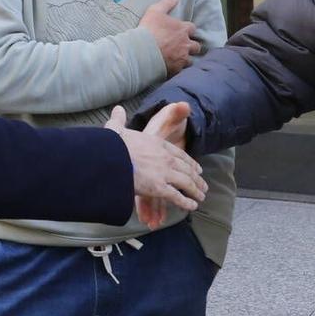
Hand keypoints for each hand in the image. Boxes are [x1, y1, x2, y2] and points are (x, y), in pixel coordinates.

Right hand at [106, 102, 204, 228]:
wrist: (111, 158)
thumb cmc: (114, 145)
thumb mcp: (117, 129)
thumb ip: (119, 120)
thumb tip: (118, 109)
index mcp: (157, 144)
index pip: (179, 154)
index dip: (189, 162)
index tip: (197, 168)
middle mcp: (165, 159)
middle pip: (186, 169)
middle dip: (196, 178)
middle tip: (203, 185)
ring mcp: (164, 174)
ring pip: (186, 183)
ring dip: (195, 191)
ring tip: (201, 197)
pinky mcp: (159, 189)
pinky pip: (177, 197)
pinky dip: (186, 202)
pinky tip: (192, 206)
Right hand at [139, 0, 201, 75]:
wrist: (143, 51)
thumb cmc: (149, 29)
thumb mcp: (156, 11)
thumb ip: (167, 2)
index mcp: (183, 29)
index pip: (193, 28)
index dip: (188, 30)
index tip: (184, 31)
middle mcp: (186, 44)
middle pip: (196, 46)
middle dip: (191, 46)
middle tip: (184, 46)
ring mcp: (182, 57)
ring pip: (191, 60)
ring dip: (186, 58)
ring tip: (179, 59)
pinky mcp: (176, 69)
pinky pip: (181, 70)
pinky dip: (178, 68)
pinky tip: (172, 67)